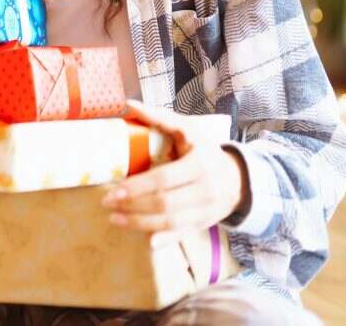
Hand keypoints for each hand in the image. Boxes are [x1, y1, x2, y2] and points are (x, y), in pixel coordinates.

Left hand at [101, 100, 247, 232]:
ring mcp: (206, 210)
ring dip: (141, 224)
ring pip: (172, 223)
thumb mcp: (188, 129)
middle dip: (133, 206)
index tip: (114, 190)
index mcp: (199, 165)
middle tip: (107, 203)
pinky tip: (146, 241)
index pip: (164, 179)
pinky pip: (183, 235)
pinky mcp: (204, 224)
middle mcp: (205, 190)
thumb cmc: (205, 150)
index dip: (138, 187)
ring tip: (115, 219)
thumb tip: (128, 104)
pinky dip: (165, 240)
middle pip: (165, 204)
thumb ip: (160, 117)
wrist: (238, 177)